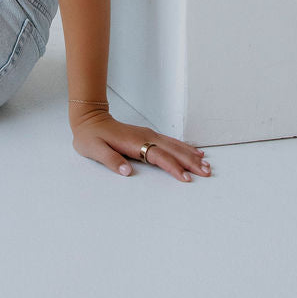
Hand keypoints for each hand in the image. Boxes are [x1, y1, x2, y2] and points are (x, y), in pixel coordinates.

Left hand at [70, 108, 212, 181]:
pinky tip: (193, 151)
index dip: (173, 167)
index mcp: (134, 142)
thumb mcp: (94, 149)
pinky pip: (170, 142)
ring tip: (206, 164)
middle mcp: (145, 136)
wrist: (89, 118)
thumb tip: (126, 171)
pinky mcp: (148, 135)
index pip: (158, 156)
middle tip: (207, 172)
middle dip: (190, 161)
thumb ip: (110, 160)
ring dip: (190, 154)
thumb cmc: (90, 136)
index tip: (186, 178)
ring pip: (174, 145)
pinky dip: (184, 147)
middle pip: (172, 150)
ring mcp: (148, 134)